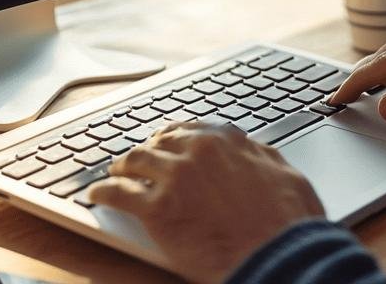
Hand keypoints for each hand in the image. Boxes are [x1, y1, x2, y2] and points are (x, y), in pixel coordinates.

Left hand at [89, 120, 324, 283]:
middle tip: (137, 160)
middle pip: (158, 143)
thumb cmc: (288, 222)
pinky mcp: (157, 210)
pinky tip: (96, 195)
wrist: (277, 255)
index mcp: (227, 140)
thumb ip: (260, 157)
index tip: (165, 142)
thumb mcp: (286, 175)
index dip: (173, 137)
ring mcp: (175, 177)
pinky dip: (103, 192)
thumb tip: (251, 152)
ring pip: (134, 162)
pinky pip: (118, 194)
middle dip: (147, 150)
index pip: (189, 129)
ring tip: (114, 173)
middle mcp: (197, 151)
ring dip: (121, 166)